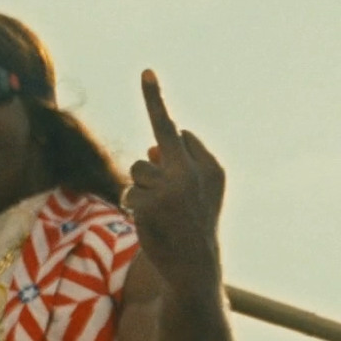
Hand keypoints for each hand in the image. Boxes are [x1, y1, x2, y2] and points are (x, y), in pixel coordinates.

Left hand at [124, 70, 225, 290]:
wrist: (194, 269)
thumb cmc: (192, 230)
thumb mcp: (195, 198)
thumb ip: (178, 168)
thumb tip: (151, 146)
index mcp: (212, 169)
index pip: (183, 137)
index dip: (170, 134)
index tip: (151, 78)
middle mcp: (194, 173)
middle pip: (164, 130)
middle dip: (154, 98)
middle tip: (147, 71)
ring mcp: (171, 186)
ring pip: (138, 168)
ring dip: (140, 187)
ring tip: (158, 212)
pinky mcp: (148, 202)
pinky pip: (129, 192)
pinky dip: (133, 206)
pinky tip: (151, 223)